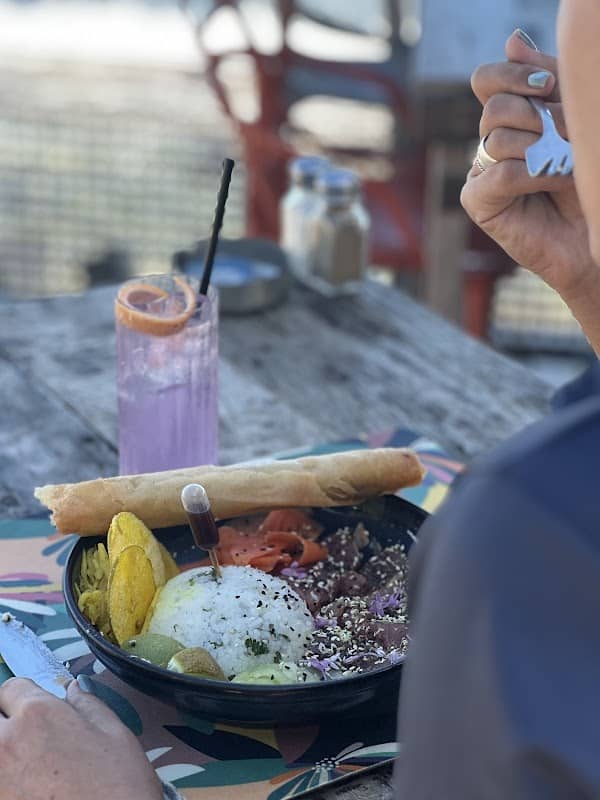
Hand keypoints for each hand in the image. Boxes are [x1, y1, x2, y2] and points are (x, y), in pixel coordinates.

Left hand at [0, 678, 162, 799]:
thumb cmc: (118, 789)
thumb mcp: (115, 734)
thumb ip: (88, 704)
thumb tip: (75, 690)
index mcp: (38, 714)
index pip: (11, 688)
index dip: (24, 696)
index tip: (32, 708)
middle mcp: (8, 742)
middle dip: (7, 722)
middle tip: (30, 738)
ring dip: (6, 752)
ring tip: (31, 766)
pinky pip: (0, 782)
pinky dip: (9, 782)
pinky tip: (31, 788)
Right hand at [461, 29, 595, 299]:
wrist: (592, 232)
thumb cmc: (587, 180)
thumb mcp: (572, 120)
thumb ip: (546, 82)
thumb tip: (513, 40)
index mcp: (509, 118)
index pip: (487, 80)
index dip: (512, 74)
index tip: (549, 86)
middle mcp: (490, 142)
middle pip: (493, 107)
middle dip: (537, 115)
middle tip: (569, 134)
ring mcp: (480, 173)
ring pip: (496, 140)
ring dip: (541, 149)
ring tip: (568, 165)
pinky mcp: (478, 203)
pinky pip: (499, 174)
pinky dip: (532, 175)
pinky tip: (553, 183)